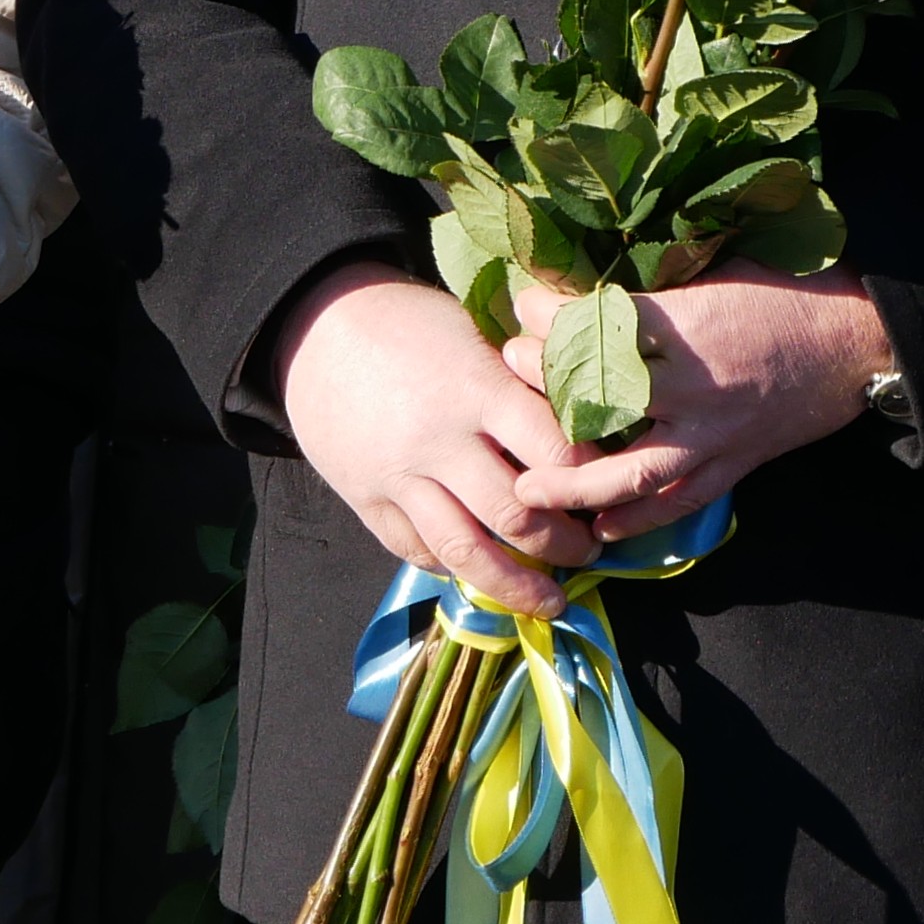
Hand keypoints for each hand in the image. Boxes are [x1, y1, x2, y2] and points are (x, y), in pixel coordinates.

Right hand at [273, 263, 593, 614]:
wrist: (315, 326)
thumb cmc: (409, 321)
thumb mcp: (474, 333)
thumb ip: (521, 385)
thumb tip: (583, 438)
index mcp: (476, 390)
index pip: (554, 454)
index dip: (591, 482)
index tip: (608, 494)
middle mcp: (439, 440)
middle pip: (517, 516)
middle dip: (565, 545)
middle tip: (587, 551)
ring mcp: (398, 476)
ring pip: (465, 551)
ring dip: (517, 585)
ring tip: (550, 602)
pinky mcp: (365, 497)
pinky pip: (415, 549)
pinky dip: (452, 569)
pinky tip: (479, 573)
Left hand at [503, 265, 895, 537]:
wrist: (860, 341)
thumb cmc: (786, 293)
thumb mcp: (716, 271)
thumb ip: (655, 288)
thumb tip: (582, 283)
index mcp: (688, 325)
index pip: (599, 325)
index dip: (552, 317)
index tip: (523, 309)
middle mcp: (694, 385)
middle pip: (601, 401)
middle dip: (546, 395)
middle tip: (506, 382)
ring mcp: (715, 431)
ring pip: (634, 470)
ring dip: (577, 485)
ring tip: (528, 492)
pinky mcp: (737, 462)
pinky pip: (682, 499)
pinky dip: (642, 517)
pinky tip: (604, 527)